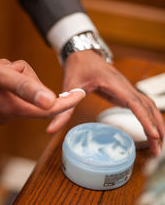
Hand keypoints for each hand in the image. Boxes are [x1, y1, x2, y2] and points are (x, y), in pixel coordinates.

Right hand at [0, 50, 84, 123]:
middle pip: (35, 95)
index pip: (48, 110)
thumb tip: (50, 102)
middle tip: (9, 67)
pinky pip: (13, 91)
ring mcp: (0, 111)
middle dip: (28, 77)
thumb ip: (25, 88)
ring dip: (16, 76)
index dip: (66, 101)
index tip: (81, 93)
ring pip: (23, 90)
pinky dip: (8, 80)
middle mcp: (7, 114)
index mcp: (12, 108)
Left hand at [47, 50, 164, 155]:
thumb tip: (51, 129)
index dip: (145, 119)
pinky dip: (150, 118)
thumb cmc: (78, 66)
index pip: (134, 103)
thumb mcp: (70, 86)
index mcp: (114, 83)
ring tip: (158, 145)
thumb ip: (63, 108)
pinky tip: (152, 130)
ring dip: (156, 124)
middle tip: (157, 151)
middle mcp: (125, 86)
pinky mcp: (125, 93)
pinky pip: (143, 106)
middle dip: (155, 128)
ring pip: (149, 106)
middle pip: (147, 107)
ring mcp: (127, 89)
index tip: (154, 135)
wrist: (83, 53)